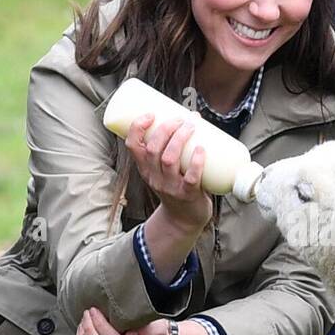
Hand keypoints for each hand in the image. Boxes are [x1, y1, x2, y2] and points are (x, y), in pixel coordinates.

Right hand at [126, 112, 211, 231]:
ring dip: (180, 139)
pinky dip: (196, 162)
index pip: (133, 146)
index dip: (138, 128)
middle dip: (166, 129)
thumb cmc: (177, 188)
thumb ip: (171, 147)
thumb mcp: (163, 170)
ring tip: (191, 126)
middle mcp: (154, 177)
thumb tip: (192, 117)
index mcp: (145, 169)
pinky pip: (190, 177)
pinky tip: (200, 149)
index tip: (150, 114)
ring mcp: (170, 187)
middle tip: (181, 118)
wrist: (184, 220)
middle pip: (153, 149)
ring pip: (169, 159)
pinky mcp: (187, 195)